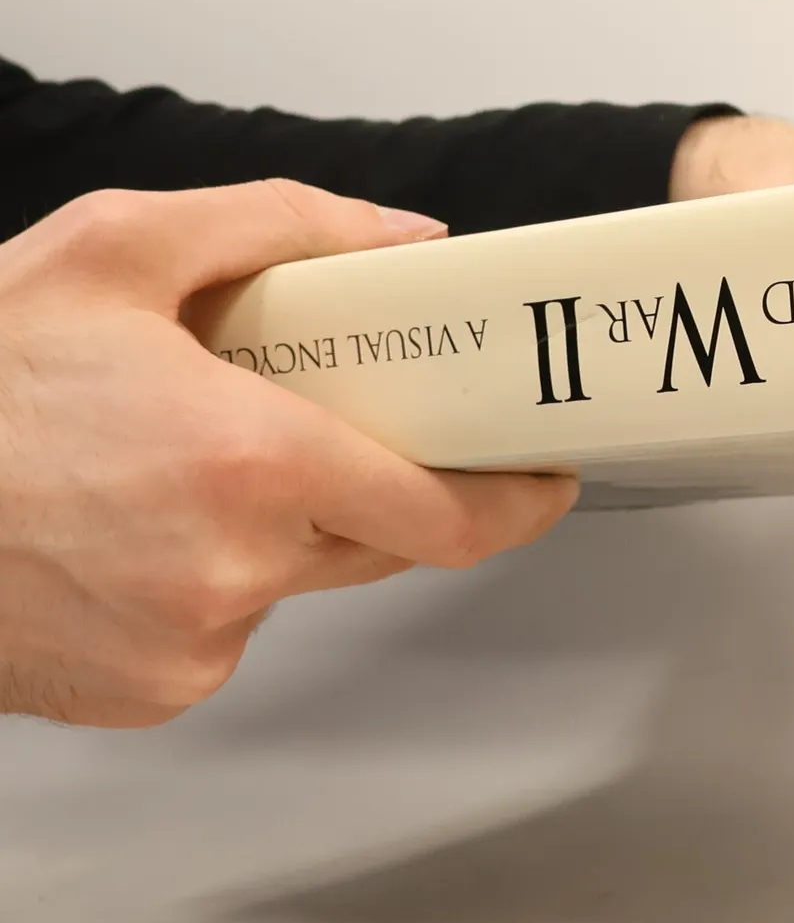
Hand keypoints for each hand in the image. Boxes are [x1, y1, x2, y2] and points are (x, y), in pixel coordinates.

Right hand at [0, 182, 577, 726]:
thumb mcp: (116, 251)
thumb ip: (284, 228)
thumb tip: (408, 241)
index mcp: (251, 463)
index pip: (445, 514)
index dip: (513, 501)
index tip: (548, 481)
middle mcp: (235, 572)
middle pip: (376, 540)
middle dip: (371, 484)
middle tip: (325, 427)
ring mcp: (192, 647)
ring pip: (293, 582)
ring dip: (270, 527)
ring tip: (171, 467)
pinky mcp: (149, 694)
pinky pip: (225, 629)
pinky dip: (207, 578)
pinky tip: (130, 529)